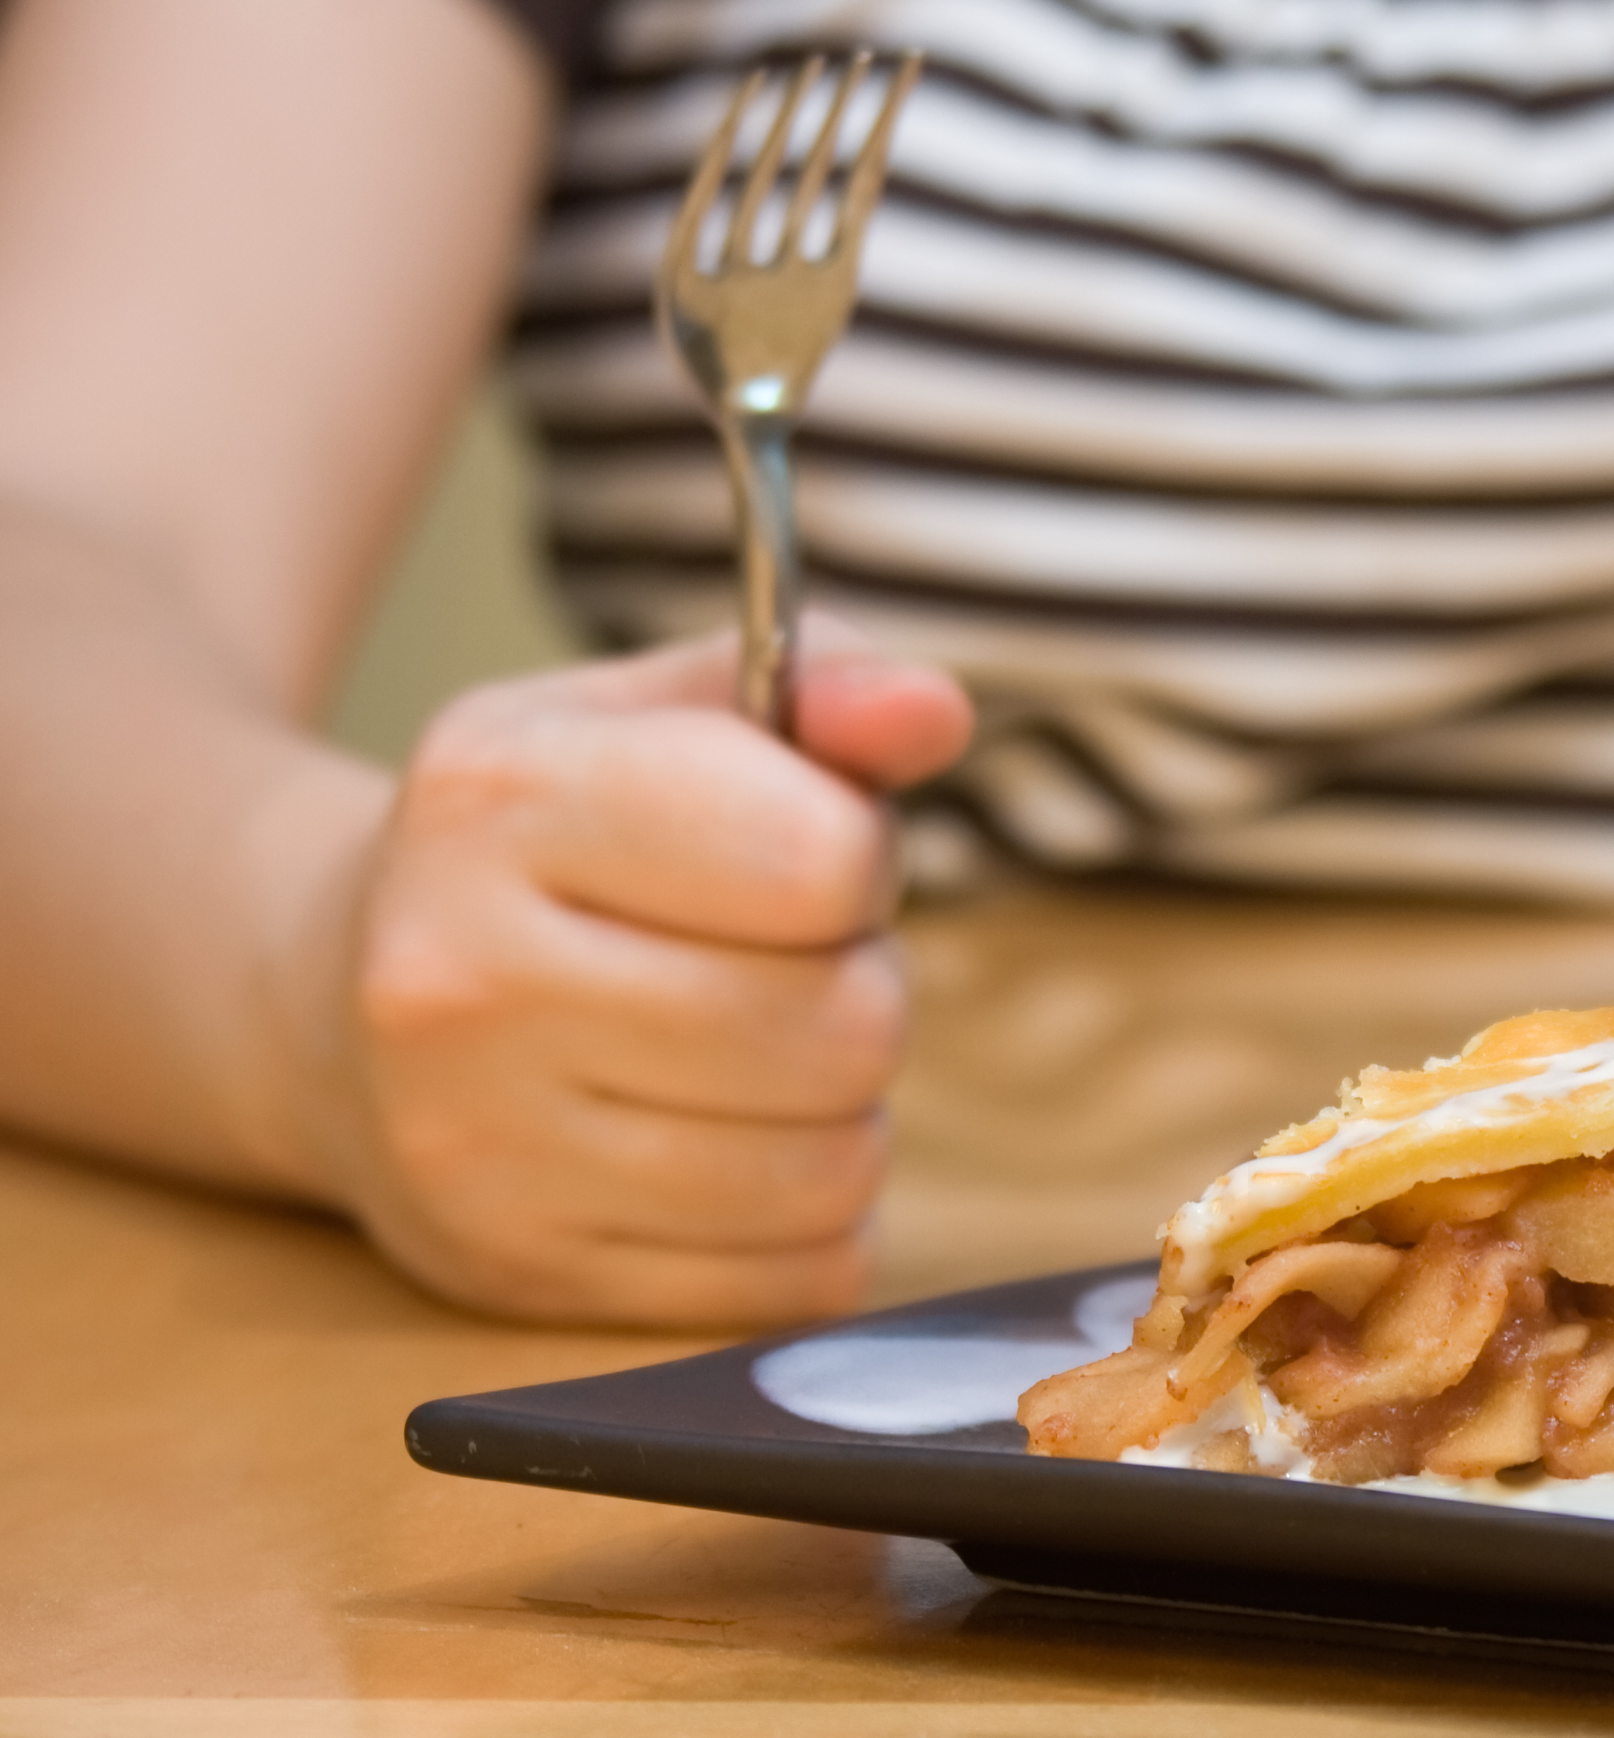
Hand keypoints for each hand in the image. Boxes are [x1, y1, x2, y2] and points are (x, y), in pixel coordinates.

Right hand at [326, 620, 971, 1324]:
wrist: (334, 1005)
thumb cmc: (558, 841)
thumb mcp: (660, 714)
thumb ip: (820, 687)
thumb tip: (930, 714)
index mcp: (503, 799)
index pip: (817, 859)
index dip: (860, 857)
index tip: (811, 853)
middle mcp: (461, 980)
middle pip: (844, 1030)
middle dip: (860, 989)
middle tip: (785, 965)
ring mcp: (476, 1148)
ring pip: (832, 1167)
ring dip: (843, 1111)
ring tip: (758, 1053)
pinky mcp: (521, 1274)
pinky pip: (796, 1276)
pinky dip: (808, 1218)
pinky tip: (728, 1145)